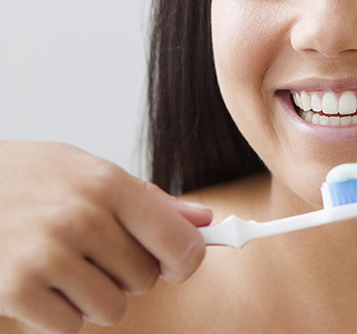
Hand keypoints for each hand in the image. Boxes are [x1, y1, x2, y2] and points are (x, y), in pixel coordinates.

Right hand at [0, 141, 212, 332]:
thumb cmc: (29, 178)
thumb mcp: (89, 171)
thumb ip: (149, 200)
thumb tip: (203, 220)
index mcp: (109, 184)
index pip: (180, 242)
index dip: (185, 261)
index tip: (175, 264)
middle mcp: (83, 218)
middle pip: (146, 279)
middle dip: (127, 273)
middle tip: (93, 251)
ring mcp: (47, 255)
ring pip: (112, 307)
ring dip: (94, 296)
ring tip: (65, 265)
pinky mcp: (16, 289)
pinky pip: (70, 326)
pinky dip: (59, 313)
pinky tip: (39, 281)